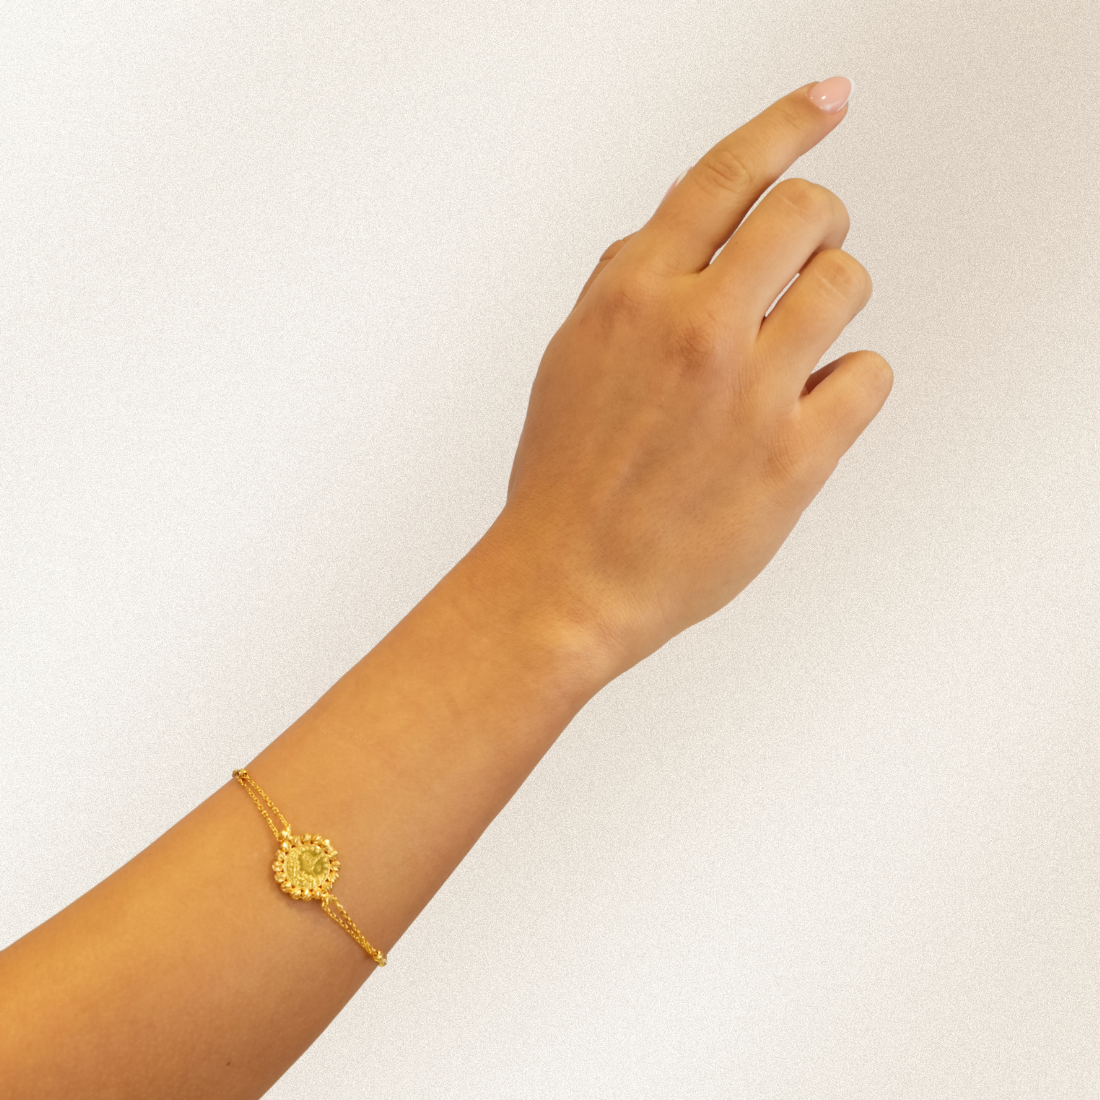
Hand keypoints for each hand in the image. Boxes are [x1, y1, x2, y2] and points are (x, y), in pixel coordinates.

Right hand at [495, 79, 892, 680]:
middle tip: (810, 254)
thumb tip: (687, 232)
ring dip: (832, 301)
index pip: (724, 177)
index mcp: (633, 295)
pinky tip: (808, 407)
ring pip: (847, 286)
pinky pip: (869, 376)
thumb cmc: (565, 474)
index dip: (785, 125)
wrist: (570, 581)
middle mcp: (697, 330)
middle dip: (819, 225)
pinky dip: (848, 381)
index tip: (824, 100)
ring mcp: (752, 394)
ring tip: (799, 345)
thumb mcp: (571, 356)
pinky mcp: (797, 460)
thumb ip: (626, 284)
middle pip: (807, 217)